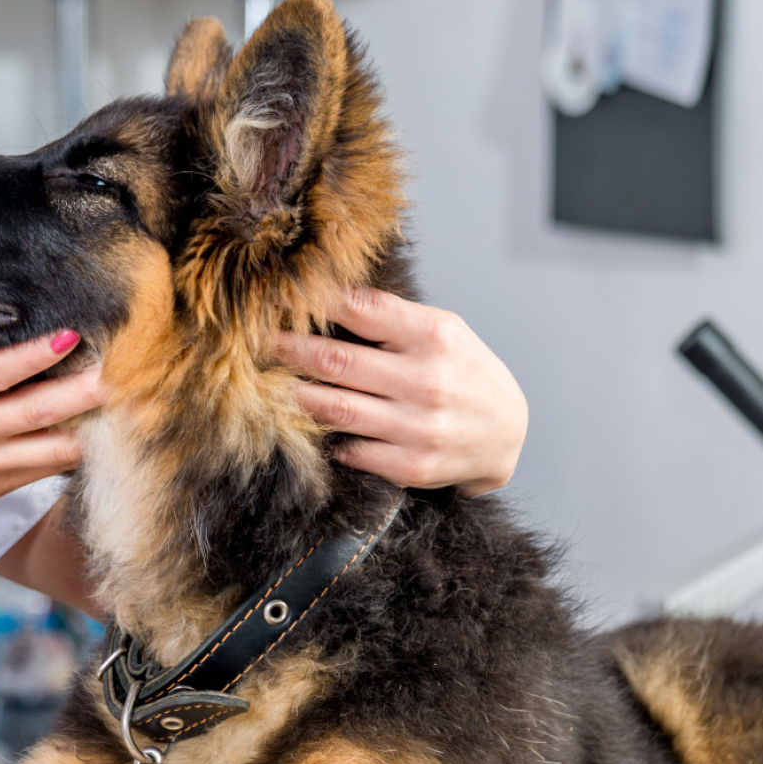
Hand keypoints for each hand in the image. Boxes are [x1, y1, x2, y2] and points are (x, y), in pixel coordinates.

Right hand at [0, 313, 103, 565]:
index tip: (70, 335)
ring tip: (119, 397)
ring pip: (53, 446)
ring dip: (87, 422)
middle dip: (85, 389)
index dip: (35, 355)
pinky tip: (91, 431)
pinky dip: (70, 451)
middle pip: (39, 410)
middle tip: (123, 367)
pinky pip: (43, 469)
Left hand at [276, 289, 525, 495]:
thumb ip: (389, 317)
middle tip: (255, 343)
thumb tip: (321, 297)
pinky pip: (350, 450)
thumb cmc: (463, 371)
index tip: (276, 300)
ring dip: (293, 396)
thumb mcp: (442, 330)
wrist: (508, 434)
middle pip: (335, 361)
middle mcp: (427, 380)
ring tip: (267, 384)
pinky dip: (324, 438)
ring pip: (334, 408)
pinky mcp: (411, 466)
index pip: (360, 309)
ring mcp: (419, 427)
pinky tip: (307, 426)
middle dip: (288, 350)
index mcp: (433, 335)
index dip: (313, 303)